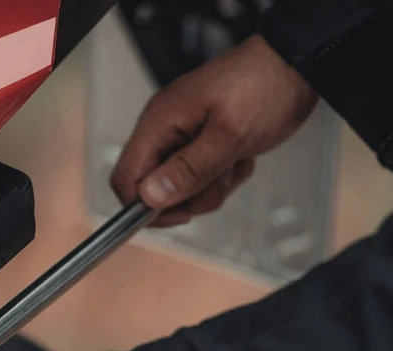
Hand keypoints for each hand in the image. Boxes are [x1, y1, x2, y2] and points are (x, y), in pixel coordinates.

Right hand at [111, 35, 317, 226]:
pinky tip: (240, 156)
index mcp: (160, 122)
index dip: (144, 206)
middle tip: (216, 181)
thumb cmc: (266, 86)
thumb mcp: (229, 136)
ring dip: (211, 187)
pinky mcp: (201, 143)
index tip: (178, 213)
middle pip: (153, 188)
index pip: (126, 179)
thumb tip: (150, 197)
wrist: (298, 65)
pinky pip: (202, 178)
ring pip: (181, 188)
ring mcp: (183, 137)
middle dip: (187, 197)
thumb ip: (188, 170)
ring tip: (233, 163)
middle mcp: (165, 130)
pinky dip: (224, 176)